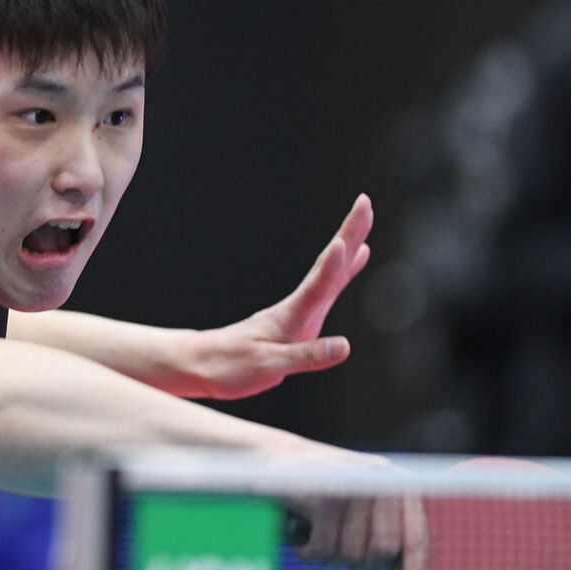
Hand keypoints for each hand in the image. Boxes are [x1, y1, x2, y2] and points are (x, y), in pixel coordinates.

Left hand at [178, 194, 372, 398]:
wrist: (205, 364)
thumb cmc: (232, 367)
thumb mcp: (270, 366)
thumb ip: (307, 356)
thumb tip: (345, 346)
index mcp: (290, 317)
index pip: (316, 286)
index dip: (332, 267)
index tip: (344, 242)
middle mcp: (298, 306)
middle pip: (328, 265)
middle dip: (348, 234)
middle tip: (364, 202)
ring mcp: (300, 309)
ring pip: (330, 270)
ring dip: (348, 243)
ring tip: (365, 221)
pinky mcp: (300, 317)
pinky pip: (328, 287)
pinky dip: (344, 270)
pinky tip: (356, 258)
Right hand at [273, 448, 429, 569]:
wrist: (272, 460)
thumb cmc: (320, 495)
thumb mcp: (359, 512)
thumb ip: (387, 540)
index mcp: (398, 484)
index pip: (415, 536)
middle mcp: (380, 479)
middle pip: (383, 551)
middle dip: (357, 564)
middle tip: (335, 552)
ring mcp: (351, 485)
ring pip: (351, 554)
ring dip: (327, 558)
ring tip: (313, 537)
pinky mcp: (323, 495)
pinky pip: (324, 549)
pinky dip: (308, 553)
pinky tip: (299, 538)